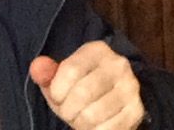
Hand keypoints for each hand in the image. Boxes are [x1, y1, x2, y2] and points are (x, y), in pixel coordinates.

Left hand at [30, 41, 144, 129]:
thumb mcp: (61, 80)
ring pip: (92, 115)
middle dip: (68, 110)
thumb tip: (37, 66)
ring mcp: (130, 87)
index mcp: (98, 51)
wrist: (114, 102)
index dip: (57, 91)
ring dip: (81, 123)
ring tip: (85, 116)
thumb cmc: (80, 88)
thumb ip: (47, 73)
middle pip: (81, 94)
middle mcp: (118, 64)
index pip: (70, 70)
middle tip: (71, 110)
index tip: (59, 95)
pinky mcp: (135, 110)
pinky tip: (97, 124)